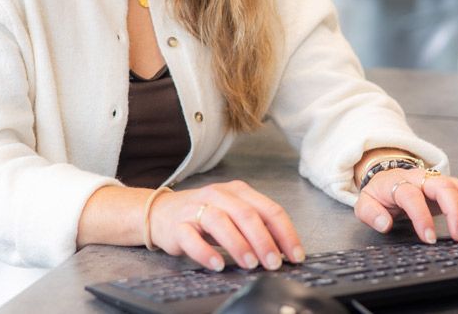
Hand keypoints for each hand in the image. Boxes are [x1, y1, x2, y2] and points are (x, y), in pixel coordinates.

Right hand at [148, 180, 304, 271]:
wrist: (162, 213)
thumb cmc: (205, 216)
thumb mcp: (233, 214)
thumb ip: (256, 226)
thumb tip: (283, 250)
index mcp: (237, 191)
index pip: (268, 209)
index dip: (285, 233)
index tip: (295, 255)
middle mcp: (217, 195)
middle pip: (246, 214)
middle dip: (263, 240)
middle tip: (273, 263)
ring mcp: (195, 209)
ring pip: (220, 222)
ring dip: (238, 245)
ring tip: (250, 264)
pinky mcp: (177, 226)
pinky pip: (191, 238)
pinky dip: (205, 252)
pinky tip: (217, 265)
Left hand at [354, 168, 457, 243]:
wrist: (388, 176)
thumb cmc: (380, 193)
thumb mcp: (366, 202)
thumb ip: (371, 214)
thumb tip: (384, 224)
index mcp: (399, 182)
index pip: (411, 196)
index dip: (421, 217)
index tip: (429, 239)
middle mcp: (422, 178)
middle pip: (443, 187)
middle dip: (455, 211)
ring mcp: (438, 180)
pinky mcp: (451, 187)